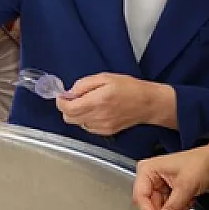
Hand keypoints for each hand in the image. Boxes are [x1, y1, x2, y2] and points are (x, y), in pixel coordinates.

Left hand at [57, 73, 175, 135]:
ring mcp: (102, 127)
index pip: (68, 108)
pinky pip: (87, 127)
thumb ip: (84, 85)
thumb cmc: (129, 88)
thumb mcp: (105, 77)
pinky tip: (96, 111)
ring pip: (77, 123)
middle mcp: (98, 116)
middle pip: (69, 118)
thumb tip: (69, 93)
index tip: (62, 96)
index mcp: (97, 101)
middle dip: (68, 108)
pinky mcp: (106, 132)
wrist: (147, 103)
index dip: (61, 102)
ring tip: (89, 103)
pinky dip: (86, 120)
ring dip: (78, 114)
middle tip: (75, 98)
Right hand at [133, 144, 208, 209]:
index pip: (140, 196)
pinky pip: (169, 209)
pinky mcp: (170, 193)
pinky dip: (179, 209)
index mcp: (148, 170)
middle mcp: (151, 178)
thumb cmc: (202, 164)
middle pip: (149, 204)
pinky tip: (189, 201)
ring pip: (160, 209)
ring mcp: (160, 186)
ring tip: (187, 202)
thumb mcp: (186, 186)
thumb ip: (173, 207)